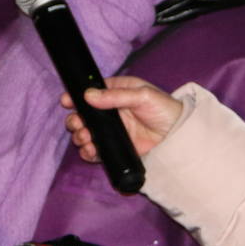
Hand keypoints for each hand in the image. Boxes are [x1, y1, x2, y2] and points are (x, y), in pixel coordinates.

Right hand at [60, 75, 182, 163]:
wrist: (178, 135)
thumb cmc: (163, 108)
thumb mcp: (142, 95)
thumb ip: (116, 96)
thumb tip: (88, 96)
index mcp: (115, 93)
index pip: (91, 93)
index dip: (77, 97)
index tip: (66, 101)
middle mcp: (110, 112)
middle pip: (84, 115)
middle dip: (76, 120)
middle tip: (78, 124)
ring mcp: (112, 131)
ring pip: (86, 133)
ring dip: (80, 136)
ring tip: (85, 138)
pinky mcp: (115, 148)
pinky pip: (95, 150)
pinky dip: (88, 151)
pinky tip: (90, 150)